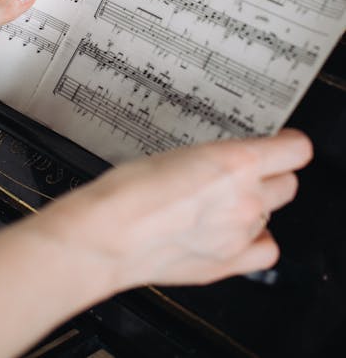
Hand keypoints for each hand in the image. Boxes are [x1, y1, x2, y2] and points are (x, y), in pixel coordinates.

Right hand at [36, 128, 311, 288]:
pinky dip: (255, 240)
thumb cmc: (129, 190)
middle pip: (288, 183)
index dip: (289, 144)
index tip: (283, 143)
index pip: (296, 150)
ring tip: (225, 202)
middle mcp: (246, 198)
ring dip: (256, 205)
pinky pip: (266, 250)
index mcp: (235, 162)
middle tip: (248, 172)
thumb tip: (231, 163)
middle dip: (271, 174)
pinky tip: (235, 233)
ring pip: (272, 213)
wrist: (109, 235)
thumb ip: (217, 160)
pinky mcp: (228, 262)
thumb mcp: (177, 153)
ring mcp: (240, 234)